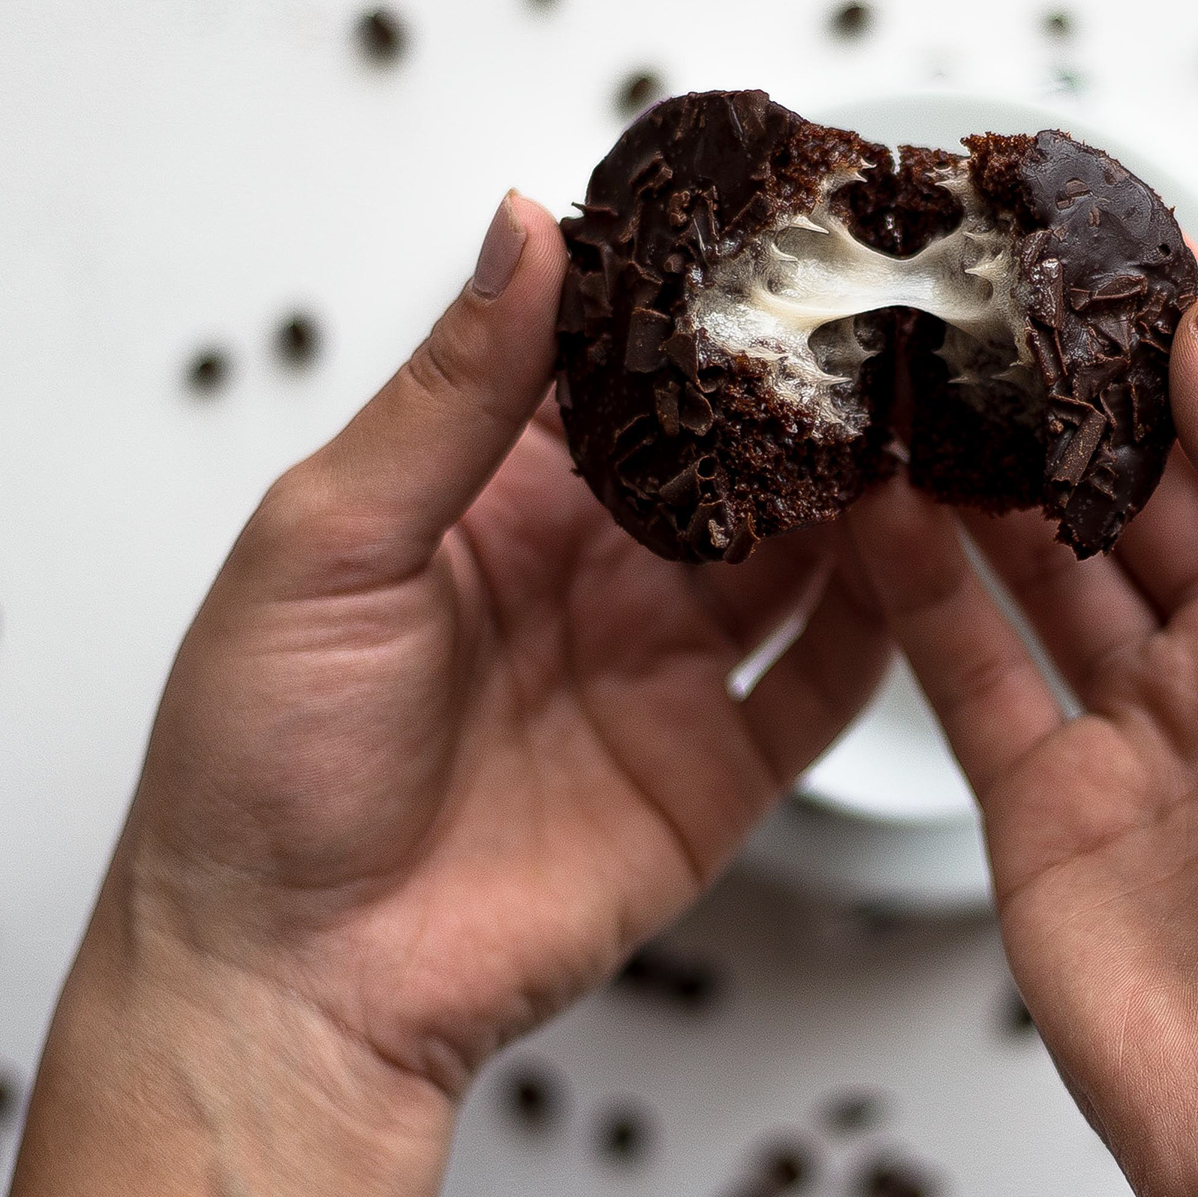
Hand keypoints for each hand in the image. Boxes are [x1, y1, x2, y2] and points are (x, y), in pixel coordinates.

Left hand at [114, 192, 890, 1099]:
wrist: (292, 984)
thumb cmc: (260, 765)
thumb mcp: (330, 542)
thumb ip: (451, 393)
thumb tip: (526, 227)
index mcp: (490, 496)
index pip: (614, 363)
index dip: (691, 293)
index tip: (774, 212)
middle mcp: (589, 569)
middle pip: (729, 451)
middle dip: (806, 382)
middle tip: (894, 301)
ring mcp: (657, 667)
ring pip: (797, 552)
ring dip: (864, 489)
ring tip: (937, 410)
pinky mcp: (710, 771)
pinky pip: (821, 686)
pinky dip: (884, 622)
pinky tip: (931, 556)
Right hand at [844, 278, 1197, 1196]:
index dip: (1174, 322)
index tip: (1089, 222)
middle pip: (1136, 479)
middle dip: (1054, 381)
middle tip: (963, 278)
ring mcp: (1139, 730)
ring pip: (1041, 558)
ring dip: (977, 465)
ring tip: (901, 363)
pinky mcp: (1045, 805)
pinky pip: (968, 666)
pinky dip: (916, 583)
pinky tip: (872, 502)